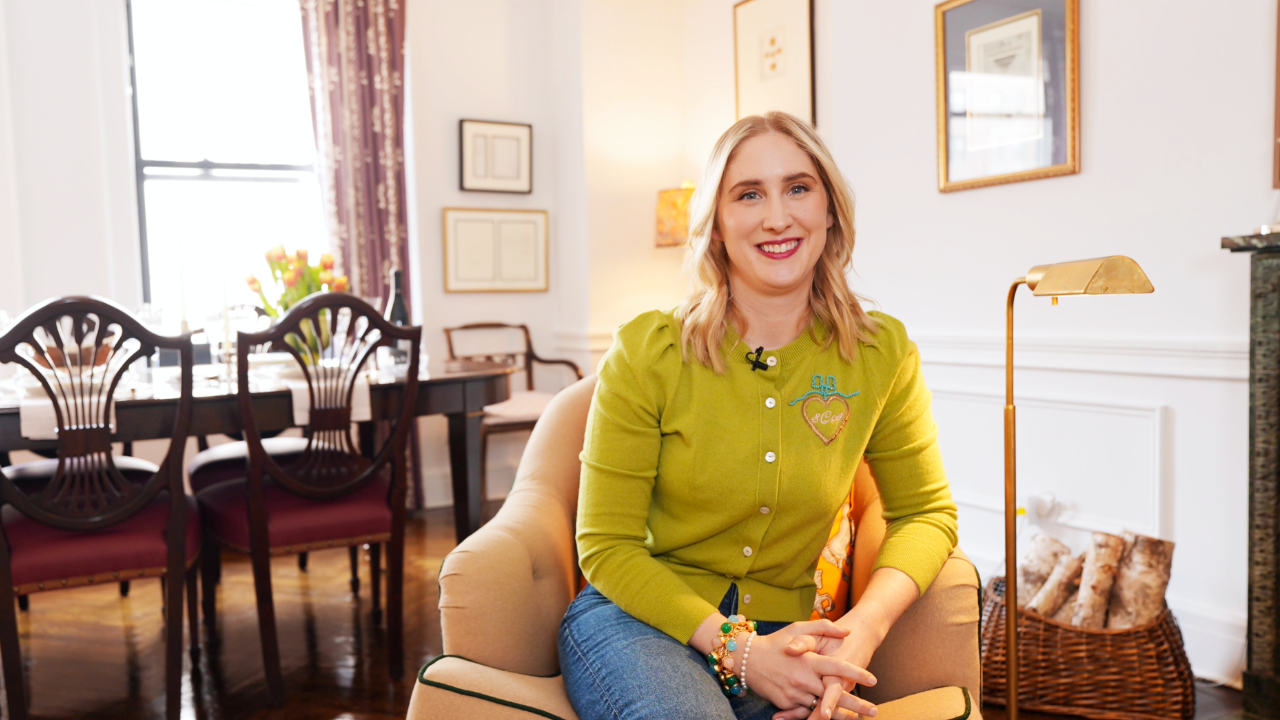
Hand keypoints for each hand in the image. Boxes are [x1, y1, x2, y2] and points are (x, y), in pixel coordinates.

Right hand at [734, 620, 876, 717]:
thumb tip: (847, 631)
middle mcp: (803, 679)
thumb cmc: (775, 642)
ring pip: (821, 707)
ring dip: (840, 714)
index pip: (837, 668)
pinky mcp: (785, 703)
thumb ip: (823, 628)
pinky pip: (805, 710)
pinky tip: (832, 717)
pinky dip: (818, 714)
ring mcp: (794, 693)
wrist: (746, 659)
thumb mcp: (797, 628)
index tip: (873, 680)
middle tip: (874, 710)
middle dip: (856, 704)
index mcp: (808, 660)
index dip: (856, 674)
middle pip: (834, 695)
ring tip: (857, 718)